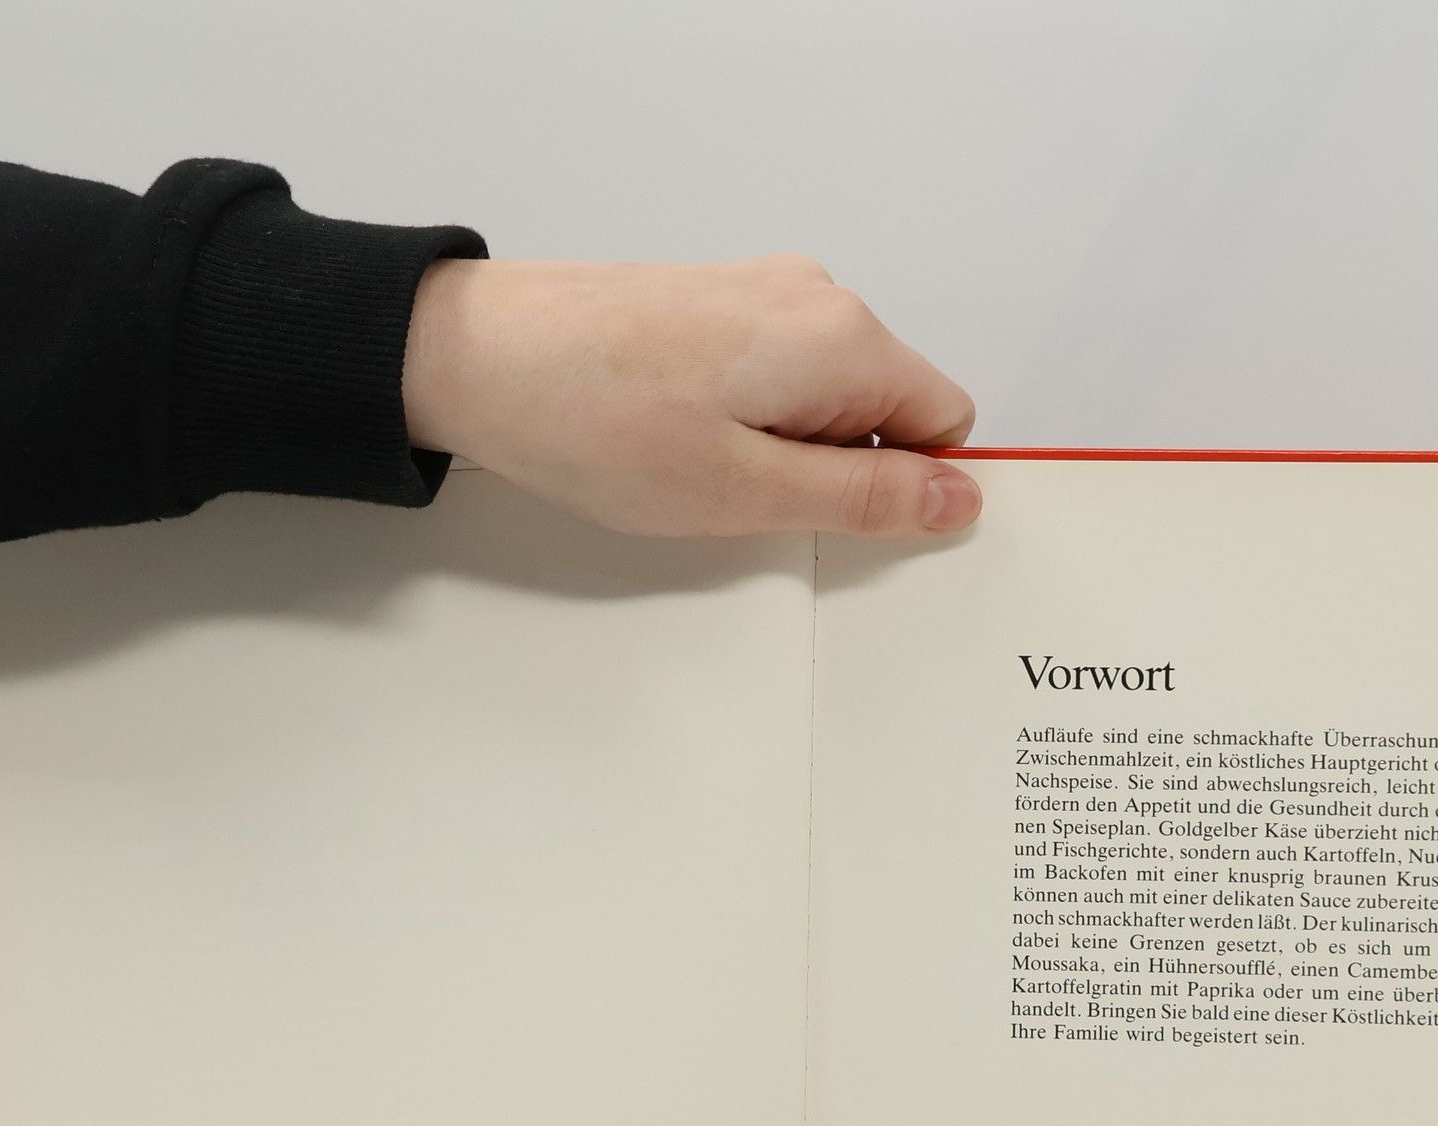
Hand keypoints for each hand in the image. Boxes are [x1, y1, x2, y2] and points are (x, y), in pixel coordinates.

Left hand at [401, 255, 979, 538]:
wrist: (475, 355)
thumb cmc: (596, 423)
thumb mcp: (747, 491)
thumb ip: (866, 499)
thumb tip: (961, 500)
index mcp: (843, 339)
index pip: (947, 421)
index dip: (907, 486)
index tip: (837, 521)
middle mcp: (816, 298)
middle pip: (889, 407)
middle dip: (840, 469)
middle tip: (749, 499)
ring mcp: (763, 293)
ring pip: (828, 396)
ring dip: (786, 448)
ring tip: (700, 468)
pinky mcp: (717, 301)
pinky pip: (777, 376)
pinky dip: (747, 420)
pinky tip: (678, 439)